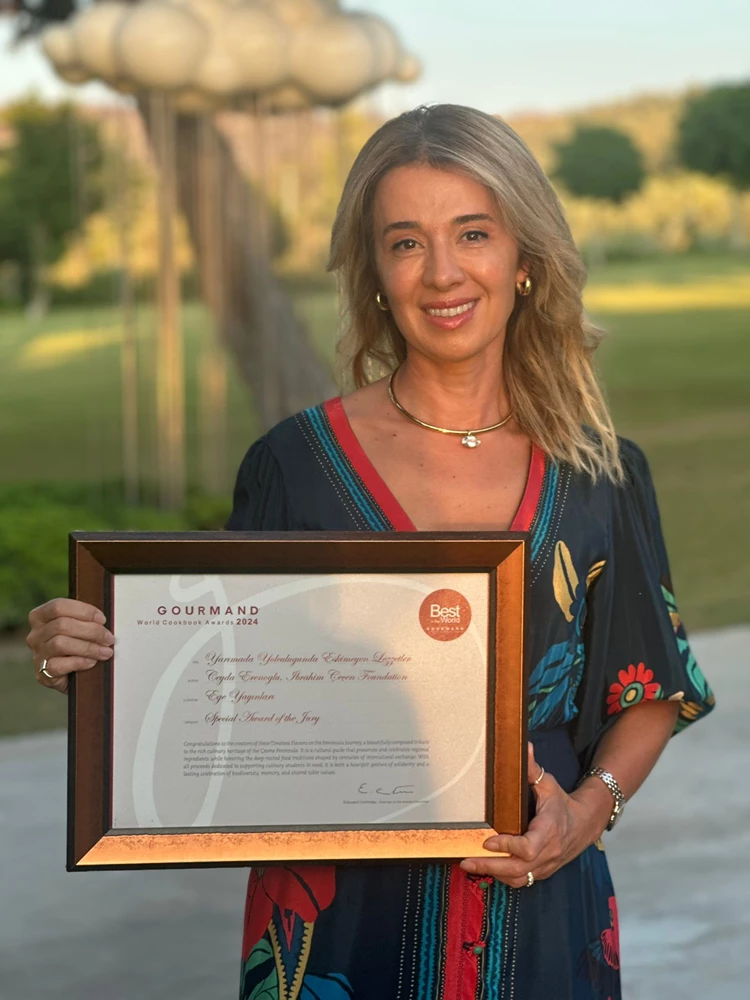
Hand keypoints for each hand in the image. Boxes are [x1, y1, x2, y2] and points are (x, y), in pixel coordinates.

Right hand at [27, 598, 113, 693]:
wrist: (71, 675)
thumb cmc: (76, 645)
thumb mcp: (78, 628)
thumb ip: (84, 620)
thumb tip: (102, 620)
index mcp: (40, 617)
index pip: (58, 606)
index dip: (83, 611)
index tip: (102, 619)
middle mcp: (35, 635)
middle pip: (62, 625)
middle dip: (91, 631)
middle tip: (109, 638)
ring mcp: (37, 654)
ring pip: (60, 644)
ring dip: (88, 647)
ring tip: (105, 652)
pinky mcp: (42, 673)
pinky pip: (58, 665)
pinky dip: (79, 662)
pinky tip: (92, 662)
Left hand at [459, 743, 608, 886]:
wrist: (584, 824)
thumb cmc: (562, 804)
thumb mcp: (549, 784)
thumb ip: (533, 769)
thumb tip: (523, 745)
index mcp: (549, 831)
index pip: (528, 847)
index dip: (508, 846)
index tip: (488, 840)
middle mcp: (548, 852)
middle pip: (518, 869)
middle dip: (490, 866)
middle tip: (467, 861)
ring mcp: (545, 865)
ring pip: (518, 878)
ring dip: (493, 874)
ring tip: (470, 865)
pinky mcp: (541, 871)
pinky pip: (521, 880)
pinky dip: (503, 877)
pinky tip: (487, 868)